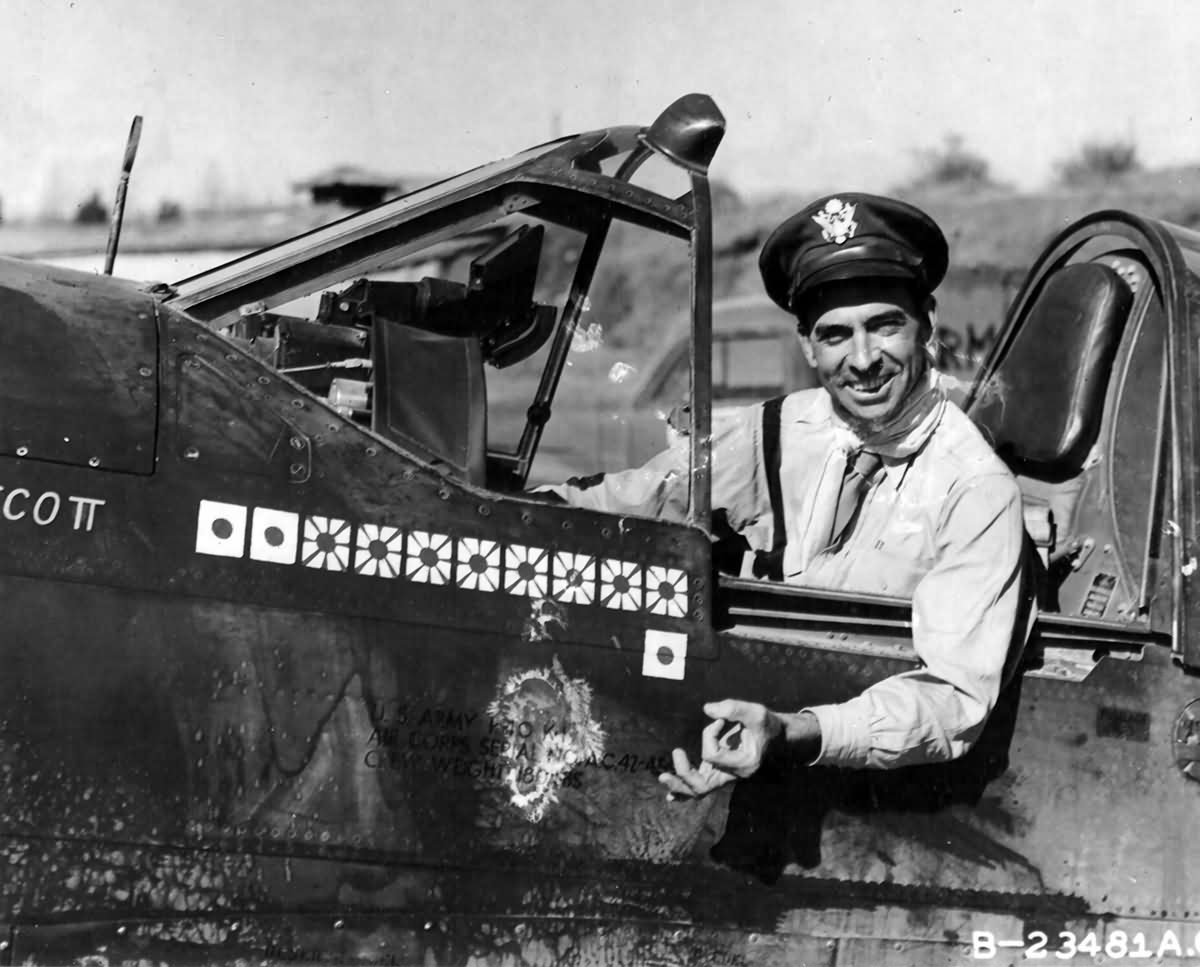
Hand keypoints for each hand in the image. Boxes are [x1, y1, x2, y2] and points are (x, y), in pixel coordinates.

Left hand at [658, 700, 782, 800]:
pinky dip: (685, 790)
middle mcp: (734, 775)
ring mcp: (725, 775)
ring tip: (663, 778)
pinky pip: (700, 786)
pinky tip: (671, 796)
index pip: (713, 755)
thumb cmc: (765, 724)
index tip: (720, 719)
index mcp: (744, 764)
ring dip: (680, 786)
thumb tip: (707, 709)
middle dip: (684, 774)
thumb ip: (733, 708)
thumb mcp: (755, 712)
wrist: (774, 735)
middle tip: (675, 753)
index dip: (709, 734)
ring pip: (699, 790)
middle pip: (703, 786)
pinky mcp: (719, 771)